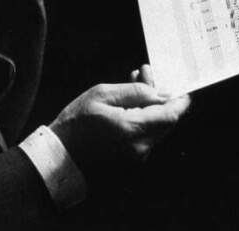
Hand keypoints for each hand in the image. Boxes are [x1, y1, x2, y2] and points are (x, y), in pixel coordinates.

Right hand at [49, 66, 190, 180]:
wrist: (58, 158)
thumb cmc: (75, 124)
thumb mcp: (102, 95)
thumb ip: (135, 91)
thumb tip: (160, 91)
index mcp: (134, 129)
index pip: (172, 114)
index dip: (180, 99)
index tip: (180, 85)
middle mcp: (141, 147)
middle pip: (167, 121)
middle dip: (161, 97)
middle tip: (146, 76)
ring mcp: (137, 158)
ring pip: (156, 129)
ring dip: (151, 107)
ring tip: (133, 84)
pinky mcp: (131, 163)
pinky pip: (145, 138)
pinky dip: (142, 120)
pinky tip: (127, 106)